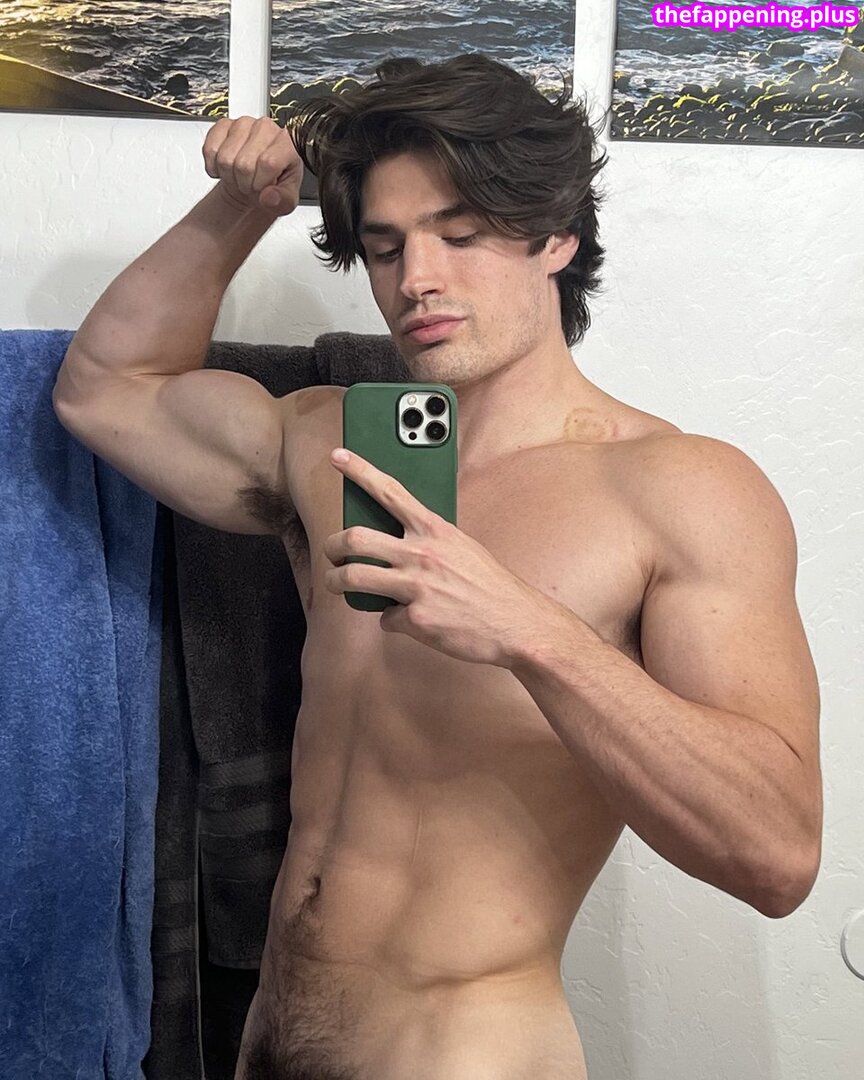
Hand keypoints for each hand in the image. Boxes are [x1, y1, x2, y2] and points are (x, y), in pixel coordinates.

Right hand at [203, 115, 302, 215]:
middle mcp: (267, 128)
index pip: (268, 163)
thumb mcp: (286, 201)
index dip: (260, 183)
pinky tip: (226, 168)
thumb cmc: (272, 186)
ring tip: (240, 177)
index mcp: (288, 144)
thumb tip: (269, 197)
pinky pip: (210, 150)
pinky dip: (214, 166)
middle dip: (244, 183)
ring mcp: (244, 123)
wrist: (255, 179)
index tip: (261, 188)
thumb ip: (282, 201)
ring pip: (225, 158)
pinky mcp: (224, 124)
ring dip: (229, 176)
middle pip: (244, 164)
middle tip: (250, 184)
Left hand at [323, 449, 557, 667]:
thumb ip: (429, 541)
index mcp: (434, 529)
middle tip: (330, 551)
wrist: (516, 623)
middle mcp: (421, 553)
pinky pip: (386, 618)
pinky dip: (392, 621)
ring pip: (354, 578)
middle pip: (356, 538)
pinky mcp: (416, 619)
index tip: (338, 457)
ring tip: (336, 584)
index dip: (359, 471)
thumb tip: (398, 543)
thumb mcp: (462, 548)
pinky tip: (409, 621)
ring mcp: (416, 587)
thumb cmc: (490, 586)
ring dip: (336, 582)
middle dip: (332, 545)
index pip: (389, 491)